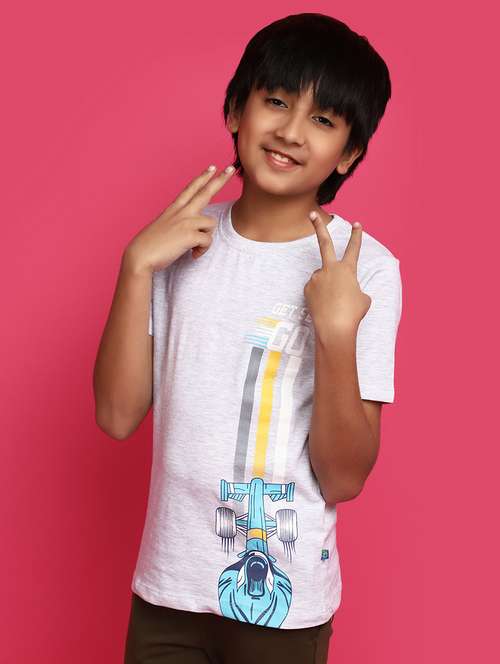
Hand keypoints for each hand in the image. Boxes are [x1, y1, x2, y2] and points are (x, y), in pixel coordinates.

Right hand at [124, 164, 235, 273]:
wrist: (141, 255)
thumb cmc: (151, 245)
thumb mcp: (164, 228)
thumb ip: (178, 224)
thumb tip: (193, 231)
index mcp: (174, 209)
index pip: (191, 189)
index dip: (202, 178)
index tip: (212, 168)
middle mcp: (181, 211)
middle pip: (205, 192)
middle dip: (220, 180)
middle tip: (231, 169)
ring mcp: (186, 222)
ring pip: (211, 223)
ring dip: (206, 237)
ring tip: (194, 247)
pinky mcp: (190, 235)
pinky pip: (208, 241)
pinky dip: (202, 250)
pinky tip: (193, 254)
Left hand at [304, 211, 371, 334]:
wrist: (334, 327)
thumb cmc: (352, 314)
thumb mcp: (362, 300)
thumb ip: (353, 289)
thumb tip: (343, 289)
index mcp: (348, 270)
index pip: (354, 249)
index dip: (357, 236)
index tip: (357, 224)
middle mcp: (330, 269)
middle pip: (324, 243)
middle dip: (319, 226)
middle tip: (312, 214)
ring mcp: (317, 277)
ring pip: (323, 278)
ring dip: (328, 288)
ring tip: (333, 303)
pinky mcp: (307, 288)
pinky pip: (315, 289)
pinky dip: (321, 296)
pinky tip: (324, 306)